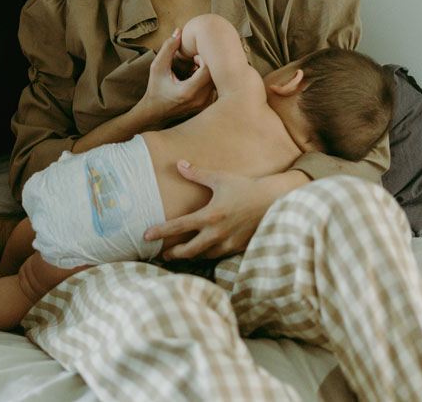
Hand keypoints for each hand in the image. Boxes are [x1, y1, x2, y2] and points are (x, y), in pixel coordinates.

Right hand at [136, 27, 215, 125]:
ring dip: (209, 72)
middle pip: (216, 75)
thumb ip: (168, 48)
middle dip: (208, 64)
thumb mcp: (157, 67)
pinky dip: (208, 80)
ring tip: (195, 70)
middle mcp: (200, 100)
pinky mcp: (207, 106)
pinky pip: (214, 89)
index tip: (194, 57)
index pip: (208, 69)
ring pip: (217, 82)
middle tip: (197, 60)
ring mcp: (204, 105)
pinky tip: (196, 79)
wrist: (155, 113)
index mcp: (188, 91)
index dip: (204, 58)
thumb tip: (179, 32)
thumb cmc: (156, 89)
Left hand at [143, 161, 302, 259]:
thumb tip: (178, 164)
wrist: (275, 201)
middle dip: (173, 254)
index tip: (146, 236)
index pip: (179, 227)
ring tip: (180, 256)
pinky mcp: (238, 248)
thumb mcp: (220, 178)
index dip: (160, 232)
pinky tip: (202, 254)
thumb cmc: (246, 187)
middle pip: (189, 250)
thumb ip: (196, 174)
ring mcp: (229, 243)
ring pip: (204, 256)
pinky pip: (218, 256)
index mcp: (210, 216)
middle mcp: (217, 233)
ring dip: (190, 257)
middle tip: (162, 254)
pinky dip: (207, 256)